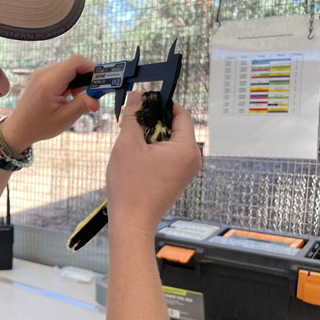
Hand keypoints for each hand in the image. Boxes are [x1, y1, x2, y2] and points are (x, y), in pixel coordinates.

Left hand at [0, 55, 99, 152]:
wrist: (18, 129)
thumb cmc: (39, 126)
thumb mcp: (64, 118)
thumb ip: (82, 105)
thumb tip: (97, 99)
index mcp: (49, 83)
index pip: (76, 62)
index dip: (92, 68)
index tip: (101, 82)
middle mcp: (44, 73)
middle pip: (74, 63)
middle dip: (87, 76)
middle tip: (92, 93)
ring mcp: (41, 74)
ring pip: (69, 67)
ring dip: (78, 79)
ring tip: (77, 97)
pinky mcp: (42, 77)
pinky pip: (61, 72)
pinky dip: (70, 81)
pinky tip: (69, 96)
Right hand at [106, 91, 200, 239]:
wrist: (131, 221)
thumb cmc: (131, 188)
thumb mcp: (127, 144)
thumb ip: (132, 117)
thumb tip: (135, 97)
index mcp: (186, 148)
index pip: (181, 113)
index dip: (161, 104)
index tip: (144, 101)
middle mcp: (192, 159)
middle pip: (175, 127)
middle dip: (152, 122)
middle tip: (132, 124)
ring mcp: (185, 171)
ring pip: (169, 142)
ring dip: (150, 138)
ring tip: (131, 145)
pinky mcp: (176, 179)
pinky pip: (167, 156)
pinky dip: (152, 152)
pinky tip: (135, 159)